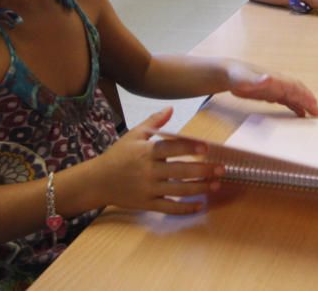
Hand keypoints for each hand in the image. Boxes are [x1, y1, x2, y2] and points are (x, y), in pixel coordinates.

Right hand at [93, 107, 221, 213]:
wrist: (97, 181)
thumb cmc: (118, 155)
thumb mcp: (133, 135)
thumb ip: (153, 122)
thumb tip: (171, 108)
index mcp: (146, 151)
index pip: (171, 148)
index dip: (190, 147)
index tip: (207, 148)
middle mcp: (148, 171)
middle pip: (180, 171)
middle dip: (203, 170)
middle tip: (221, 169)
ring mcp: (148, 189)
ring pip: (178, 190)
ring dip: (199, 188)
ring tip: (215, 184)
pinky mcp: (147, 204)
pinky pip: (169, 208)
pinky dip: (185, 208)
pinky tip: (199, 205)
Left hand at [226, 61, 317, 116]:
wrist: (228, 73)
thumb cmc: (236, 76)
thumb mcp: (243, 79)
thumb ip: (256, 80)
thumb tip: (269, 78)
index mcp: (275, 79)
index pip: (294, 87)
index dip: (305, 96)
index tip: (314, 105)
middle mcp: (278, 83)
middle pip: (298, 91)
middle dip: (309, 100)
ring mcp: (275, 88)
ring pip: (294, 95)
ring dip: (305, 103)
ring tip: (315, 114)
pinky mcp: (271, 93)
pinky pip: (287, 100)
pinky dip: (295, 106)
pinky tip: (300, 113)